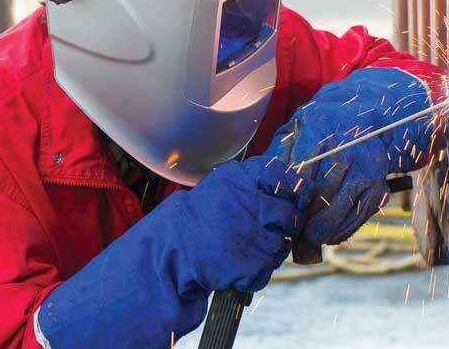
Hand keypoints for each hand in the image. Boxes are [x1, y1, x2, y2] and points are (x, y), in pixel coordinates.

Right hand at [35, 155, 312, 346]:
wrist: (159, 261)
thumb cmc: (186, 228)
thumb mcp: (212, 194)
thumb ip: (245, 187)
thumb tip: (285, 185)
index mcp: (235, 178)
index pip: (280, 173)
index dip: (290, 189)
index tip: (290, 198)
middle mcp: (246, 199)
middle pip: (288, 211)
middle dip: (284, 225)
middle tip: (267, 233)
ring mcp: (249, 231)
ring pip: (279, 244)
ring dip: (267, 253)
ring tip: (239, 254)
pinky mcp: (248, 261)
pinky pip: (265, 270)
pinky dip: (253, 275)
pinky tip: (232, 271)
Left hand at [264, 67, 442, 245]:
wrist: (363, 118)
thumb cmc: (320, 127)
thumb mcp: (296, 128)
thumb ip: (280, 153)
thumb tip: (268, 183)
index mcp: (321, 126)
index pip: (302, 170)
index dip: (292, 195)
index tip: (285, 208)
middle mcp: (348, 145)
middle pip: (323, 192)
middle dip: (307, 217)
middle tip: (295, 230)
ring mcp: (368, 166)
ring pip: (343, 207)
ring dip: (324, 228)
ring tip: (310, 236)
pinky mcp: (380, 183)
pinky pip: (361, 215)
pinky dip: (344, 230)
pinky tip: (330, 234)